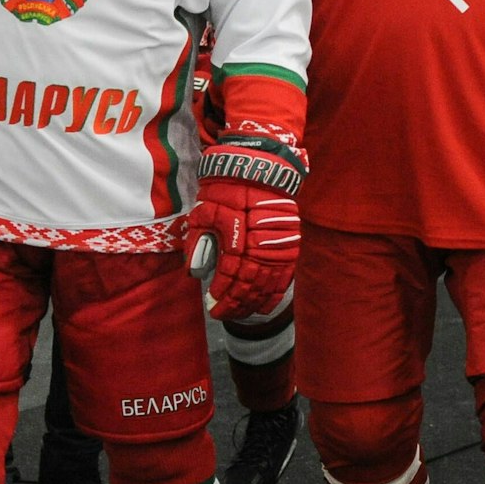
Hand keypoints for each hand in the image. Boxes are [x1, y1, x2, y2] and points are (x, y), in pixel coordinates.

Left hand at [185, 136, 303, 319]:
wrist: (259, 169)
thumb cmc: (226, 189)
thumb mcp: (204, 210)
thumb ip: (197, 242)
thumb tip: (193, 273)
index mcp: (238, 232)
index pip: (230, 271)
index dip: (222, 291)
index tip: (212, 303)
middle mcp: (261, 241)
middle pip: (249, 282)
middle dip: (234, 303)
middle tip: (222, 314)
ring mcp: (279, 244)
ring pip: (267, 284)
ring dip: (252, 303)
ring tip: (238, 314)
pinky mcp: (291, 245)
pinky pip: (284, 277)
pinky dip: (274, 295)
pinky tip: (263, 307)